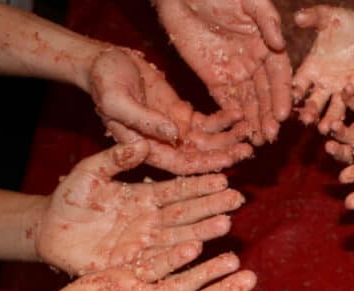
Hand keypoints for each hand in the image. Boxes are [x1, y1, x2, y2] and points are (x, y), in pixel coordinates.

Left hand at [37, 141, 243, 277]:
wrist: (46, 232)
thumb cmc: (68, 199)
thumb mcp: (90, 171)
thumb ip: (115, 159)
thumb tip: (143, 144)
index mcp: (144, 197)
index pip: (178, 190)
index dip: (200, 185)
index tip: (223, 178)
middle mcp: (150, 222)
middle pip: (186, 214)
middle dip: (212, 207)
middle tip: (237, 200)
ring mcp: (143, 244)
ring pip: (178, 237)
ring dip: (202, 231)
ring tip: (225, 223)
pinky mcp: (131, 265)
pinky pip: (158, 261)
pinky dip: (177, 255)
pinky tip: (196, 249)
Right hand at [89, 47, 252, 173]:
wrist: (105, 63)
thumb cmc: (104, 82)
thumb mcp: (118, 101)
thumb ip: (143, 119)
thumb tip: (173, 133)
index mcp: (146, 150)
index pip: (180, 165)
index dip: (204, 165)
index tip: (228, 163)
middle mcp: (164, 146)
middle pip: (200, 157)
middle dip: (224, 154)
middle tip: (248, 149)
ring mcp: (175, 131)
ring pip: (208, 142)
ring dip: (229, 138)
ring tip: (249, 129)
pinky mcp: (183, 115)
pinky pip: (209, 123)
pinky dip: (224, 120)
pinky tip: (238, 114)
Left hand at [154, 0, 291, 144]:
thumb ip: (266, 19)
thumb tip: (279, 43)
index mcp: (267, 45)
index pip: (279, 75)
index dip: (282, 95)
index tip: (283, 114)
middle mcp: (255, 62)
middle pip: (266, 94)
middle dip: (269, 116)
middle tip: (270, 135)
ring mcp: (235, 73)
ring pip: (249, 103)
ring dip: (255, 122)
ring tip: (258, 140)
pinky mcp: (214, 79)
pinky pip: (226, 102)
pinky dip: (233, 117)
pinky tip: (240, 132)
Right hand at [292, 6, 353, 132]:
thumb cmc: (345, 21)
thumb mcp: (328, 17)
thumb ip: (313, 17)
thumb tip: (297, 16)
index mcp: (311, 68)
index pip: (299, 84)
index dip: (294, 92)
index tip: (289, 101)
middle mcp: (325, 83)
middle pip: (315, 101)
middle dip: (312, 112)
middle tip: (308, 122)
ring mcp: (344, 87)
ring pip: (337, 106)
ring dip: (333, 117)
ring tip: (329, 127)